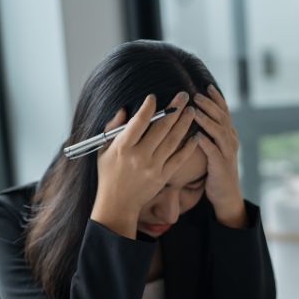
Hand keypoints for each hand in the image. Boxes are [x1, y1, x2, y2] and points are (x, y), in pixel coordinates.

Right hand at [91, 92, 197, 237]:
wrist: (117, 203)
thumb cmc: (108, 174)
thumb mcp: (103, 150)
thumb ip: (113, 128)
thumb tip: (124, 109)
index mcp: (123, 147)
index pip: (138, 122)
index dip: (148, 108)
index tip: (154, 96)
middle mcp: (139, 156)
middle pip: (160, 128)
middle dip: (174, 109)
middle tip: (183, 95)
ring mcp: (153, 167)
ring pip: (172, 141)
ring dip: (184, 124)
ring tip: (191, 110)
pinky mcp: (162, 177)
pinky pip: (179, 159)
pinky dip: (188, 147)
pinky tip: (196, 136)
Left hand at [193, 85, 246, 228]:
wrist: (226, 195)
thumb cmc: (215, 170)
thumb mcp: (215, 148)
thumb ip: (210, 133)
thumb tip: (195, 116)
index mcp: (229, 135)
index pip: (224, 112)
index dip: (217, 98)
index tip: (206, 85)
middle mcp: (230, 141)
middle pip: (222, 118)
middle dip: (209, 105)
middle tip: (196, 95)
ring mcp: (227, 153)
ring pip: (219, 132)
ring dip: (207, 120)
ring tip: (194, 111)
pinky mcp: (221, 166)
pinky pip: (213, 152)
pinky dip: (205, 142)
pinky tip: (196, 136)